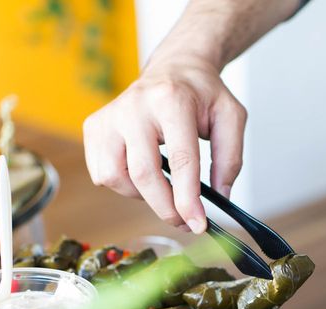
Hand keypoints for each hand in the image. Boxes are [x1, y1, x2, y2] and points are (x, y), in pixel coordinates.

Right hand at [83, 55, 246, 233]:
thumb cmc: (201, 94)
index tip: (198, 224)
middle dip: (166, 208)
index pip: (180, 160)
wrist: (174, 67)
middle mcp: (134, 106)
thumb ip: (230, 159)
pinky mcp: (94, 127)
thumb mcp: (231, 117)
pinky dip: (124, 185)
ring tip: (163, 186)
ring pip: (116, 178)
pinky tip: (143, 172)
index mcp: (171, 99)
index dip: (188, 199)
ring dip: (142, 196)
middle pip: (144, 175)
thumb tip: (221, 198)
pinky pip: (102, 174)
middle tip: (185, 221)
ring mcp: (109, 116)